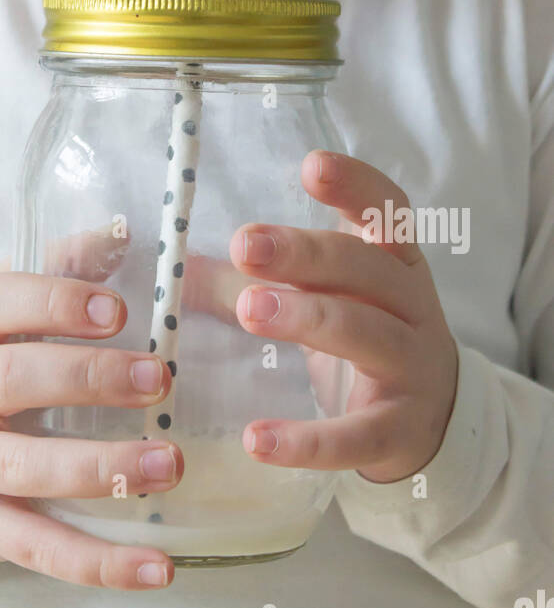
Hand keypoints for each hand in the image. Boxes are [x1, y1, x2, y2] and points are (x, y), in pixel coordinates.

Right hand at [0, 238, 183, 591]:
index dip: (54, 302)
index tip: (118, 310)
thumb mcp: (1, 314)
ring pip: (22, 469)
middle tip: (158, 378)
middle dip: (86, 378)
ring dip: (101, 467)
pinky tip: (157, 566)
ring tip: (169, 462)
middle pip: (8, 381)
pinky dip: (99, 561)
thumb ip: (58, 271)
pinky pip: (38, 548)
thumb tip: (119, 232)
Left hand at [230, 151, 459, 483]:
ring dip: (307, 318)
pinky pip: (354, 435)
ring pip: (364, 332)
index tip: (313, 165)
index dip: (355, 186)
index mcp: (394, 259)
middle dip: (304, 253)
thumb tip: (176, 260)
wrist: (431, 420)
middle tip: (244, 245)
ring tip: (248, 308)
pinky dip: (308, 441)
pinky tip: (257, 439)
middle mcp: (412, 304)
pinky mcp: (398, 430)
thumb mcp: (327, 293)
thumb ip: (260, 275)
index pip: (386, 210)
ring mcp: (411, 366)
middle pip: (364, 266)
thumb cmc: (364, 334)